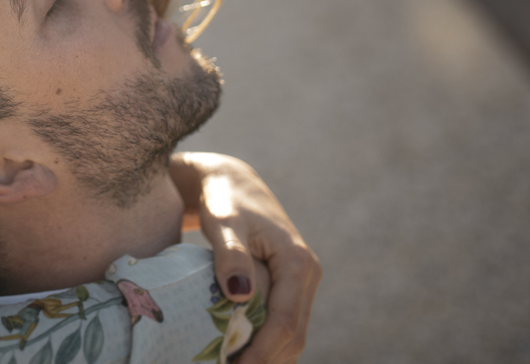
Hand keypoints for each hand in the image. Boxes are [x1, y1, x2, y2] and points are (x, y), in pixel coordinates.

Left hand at [170, 153, 320, 363]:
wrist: (231, 183)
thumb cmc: (224, 199)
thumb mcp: (223, 222)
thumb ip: (231, 256)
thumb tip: (240, 296)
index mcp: (297, 262)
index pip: (285, 322)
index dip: (262, 352)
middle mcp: (307, 274)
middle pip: (293, 336)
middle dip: (265, 360)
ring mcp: (301, 283)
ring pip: (291, 335)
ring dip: (267, 356)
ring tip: (230, 363)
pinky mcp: (289, 287)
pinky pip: (282, 324)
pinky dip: (265, 344)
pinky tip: (238, 353)